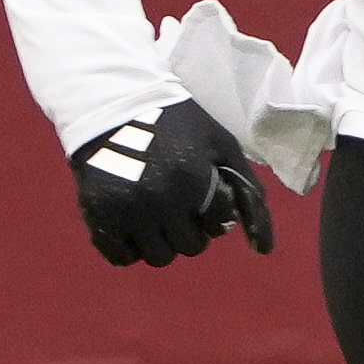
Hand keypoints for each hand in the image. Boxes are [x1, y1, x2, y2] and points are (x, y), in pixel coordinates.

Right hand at [71, 100, 275, 266]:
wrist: (115, 105)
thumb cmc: (175, 123)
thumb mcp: (220, 144)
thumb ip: (248, 189)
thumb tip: (264, 250)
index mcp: (193, 180)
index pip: (219, 224)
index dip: (214, 210)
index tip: (201, 192)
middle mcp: (161, 201)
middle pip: (191, 247)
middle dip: (191, 230)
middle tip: (179, 207)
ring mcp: (127, 211)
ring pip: (158, 257)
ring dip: (163, 242)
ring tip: (156, 216)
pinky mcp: (99, 217)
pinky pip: (121, 258)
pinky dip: (130, 248)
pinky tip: (132, 226)